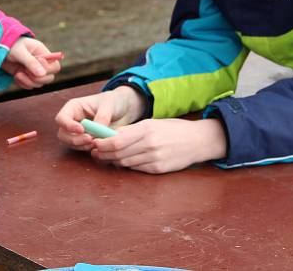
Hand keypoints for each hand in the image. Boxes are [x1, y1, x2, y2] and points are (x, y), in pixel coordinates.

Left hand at [2, 37, 60, 88]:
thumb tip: (42, 74)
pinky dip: (23, 84)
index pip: (55, 67)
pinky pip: (30, 86)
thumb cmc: (10, 45)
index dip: (48, 69)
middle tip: (24, 71)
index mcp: (43, 53)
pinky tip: (15, 76)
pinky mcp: (26, 77)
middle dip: (37, 78)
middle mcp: (41, 63)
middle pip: (49, 78)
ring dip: (28, 82)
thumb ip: (31, 62)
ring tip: (17, 74)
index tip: (35, 63)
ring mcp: (33, 71)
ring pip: (39, 84)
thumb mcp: (20, 52)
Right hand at [55, 86, 145, 150]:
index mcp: (74, 108)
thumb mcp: (109, 103)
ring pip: (70, 144)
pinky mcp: (86, 141)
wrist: (125, 109)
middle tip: (90, 139)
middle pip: (63, 134)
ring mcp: (78, 132)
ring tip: (96, 143)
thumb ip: (102, 116)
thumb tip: (96, 131)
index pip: (61, 118)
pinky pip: (81, 149)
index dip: (68, 126)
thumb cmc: (114, 101)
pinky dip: (88, 149)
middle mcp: (73, 120)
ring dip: (81, 146)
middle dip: (74, 139)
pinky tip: (99, 146)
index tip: (81, 129)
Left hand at [90, 118, 226, 173]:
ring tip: (106, 157)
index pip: (116, 140)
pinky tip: (123, 162)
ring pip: (125, 162)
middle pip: (118, 153)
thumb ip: (132, 130)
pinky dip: (127, 165)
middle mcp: (149, 144)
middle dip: (103, 154)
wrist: (198, 141)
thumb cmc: (173, 129)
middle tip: (95, 153)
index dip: (102, 143)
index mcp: (146, 129)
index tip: (94, 143)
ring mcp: (154, 158)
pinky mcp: (158, 169)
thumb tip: (110, 135)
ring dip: (113, 161)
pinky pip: (136, 168)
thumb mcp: (152, 123)